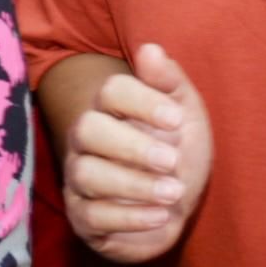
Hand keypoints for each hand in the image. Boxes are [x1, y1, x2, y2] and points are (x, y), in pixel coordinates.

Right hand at [62, 43, 212, 264]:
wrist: (177, 205)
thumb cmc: (178, 151)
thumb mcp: (185, 115)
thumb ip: (169, 82)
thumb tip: (150, 48)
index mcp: (111, 109)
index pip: (111, 91)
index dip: (142, 102)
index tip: (176, 120)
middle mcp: (87, 140)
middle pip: (88, 130)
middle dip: (132, 146)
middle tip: (172, 161)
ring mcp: (80, 179)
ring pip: (88, 174)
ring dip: (134, 185)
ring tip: (174, 193)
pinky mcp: (83, 218)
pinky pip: (92, 216)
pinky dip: (129, 217)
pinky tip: (162, 215)